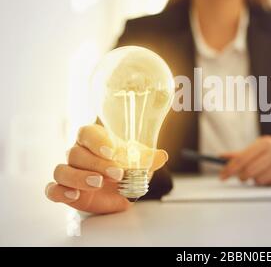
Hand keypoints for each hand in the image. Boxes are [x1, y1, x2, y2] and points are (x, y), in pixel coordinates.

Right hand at [45, 124, 167, 213]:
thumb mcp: (140, 163)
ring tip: (98, 183)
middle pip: (76, 153)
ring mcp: (69, 171)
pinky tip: (74, 194)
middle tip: (116, 174)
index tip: (111, 150)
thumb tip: (161, 155)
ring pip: (62, 170)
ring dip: (79, 177)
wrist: (119, 192)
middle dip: (97, 164)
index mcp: (94, 140)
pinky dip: (60, 191)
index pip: (87, 133)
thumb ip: (149, 159)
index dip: (97, 140)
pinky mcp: (63, 189)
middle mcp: (78, 153)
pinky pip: (52, 189)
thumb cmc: (125, 170)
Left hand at [219, 135, 270, 185]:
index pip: (241, 158)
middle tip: (241, 178)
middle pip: (249, 170)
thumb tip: (220, 156)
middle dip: (241, 177)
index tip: (222, 176)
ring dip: (255, 181)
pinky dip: (266, 184)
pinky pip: (269, 185)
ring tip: (260, 175)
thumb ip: (239, 155)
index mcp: (264, 143)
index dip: (229, 169)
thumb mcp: (257, 151)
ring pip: (258, 179)